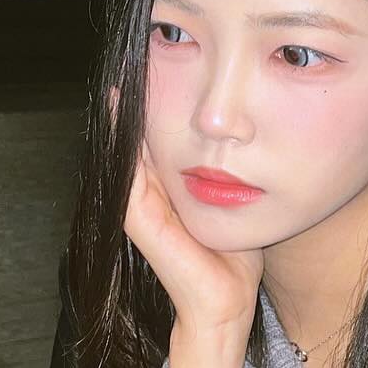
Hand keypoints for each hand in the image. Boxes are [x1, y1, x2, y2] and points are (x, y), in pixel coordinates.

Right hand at [111, 88, 263, 339]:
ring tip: (120, 82)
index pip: (156, 137)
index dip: (154, 104)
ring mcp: (141, 207)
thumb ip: (230, 175)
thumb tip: (246, 140)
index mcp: (170, 188)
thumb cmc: (233, 258)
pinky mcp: (140, 221)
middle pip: (137, 139)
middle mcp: (151, 194)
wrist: (225, 305)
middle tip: (133, 62)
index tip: (155, 66)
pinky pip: (126, 177)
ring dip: (122, 119)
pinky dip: (123, 148)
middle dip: (135, 103)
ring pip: (126, 153)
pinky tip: (120, 119)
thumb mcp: (234, 203)